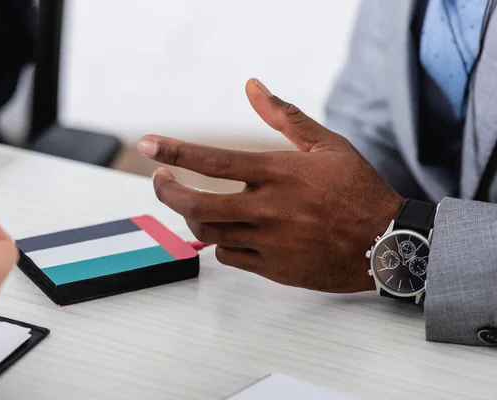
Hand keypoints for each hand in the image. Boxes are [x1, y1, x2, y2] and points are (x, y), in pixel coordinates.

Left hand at [138, 78, 403, 292]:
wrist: (390, 243)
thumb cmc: (358, 190)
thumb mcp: (327, 145)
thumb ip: (285, 116)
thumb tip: (253, 86)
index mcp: (280, 172)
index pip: (213, 160)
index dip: (175, 152)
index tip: (148, 145)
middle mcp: (270, 207)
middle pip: (197, 204)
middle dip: (168, 192)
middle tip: (160, 181)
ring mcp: (271, 241)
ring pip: (209, 233)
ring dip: (192, 218)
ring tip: (192, 205)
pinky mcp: (275, 268)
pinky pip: (230, 256)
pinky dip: (220, 243)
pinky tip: (229, 232)